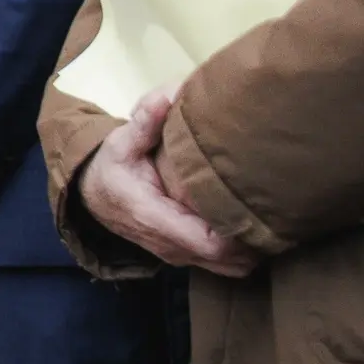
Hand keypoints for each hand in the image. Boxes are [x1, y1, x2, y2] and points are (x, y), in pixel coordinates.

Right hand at [82, 87, 256, 275]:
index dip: (241, 230)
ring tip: (264, 215)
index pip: (211, 242)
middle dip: (256, 239)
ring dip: (251, 248)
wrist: (89, 197)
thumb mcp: (120, 142)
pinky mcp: (185, 257)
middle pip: (231, 260)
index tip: (260, 204)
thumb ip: (144, 122)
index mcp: (154, 218)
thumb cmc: (110, 168)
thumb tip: (168, 96)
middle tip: (274, 207)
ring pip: (231, 267)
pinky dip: (241, 252)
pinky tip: (247, 223)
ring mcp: (178, 256)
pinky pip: (224, 265)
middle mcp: (169, 245)